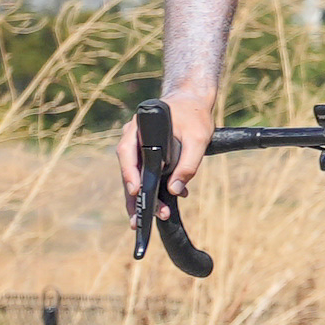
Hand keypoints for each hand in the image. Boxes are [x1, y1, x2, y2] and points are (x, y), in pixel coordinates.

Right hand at [117, 91, 214, 216]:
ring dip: (145, 197)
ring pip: (137, 176)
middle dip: (135, 197)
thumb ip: (188, 163)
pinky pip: (147, 174)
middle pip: (129, 171)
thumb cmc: (194, 115)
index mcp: (138, 129)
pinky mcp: (148, 155)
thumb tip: (174, 190)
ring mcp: (138, 148)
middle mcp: (133, 140)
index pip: (127, 153)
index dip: (129, 174)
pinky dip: (155, 188)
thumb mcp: (198, 138)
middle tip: (138, 221)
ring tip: (154, 217)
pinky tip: (166, 203)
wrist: (193, 102)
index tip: (135, 191)